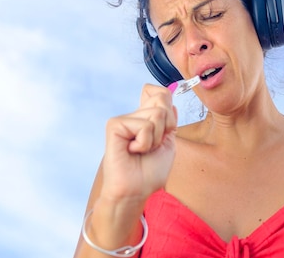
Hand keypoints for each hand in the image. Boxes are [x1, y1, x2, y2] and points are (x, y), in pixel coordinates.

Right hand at [100, 84, 177, 201]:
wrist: (136, 191)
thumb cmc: (149, 173)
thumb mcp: (168, 143)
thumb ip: (169, 120)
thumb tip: (169, 98)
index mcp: (146, 118)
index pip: (160, 92)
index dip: (168, 103)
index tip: (166, 128)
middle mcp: (134, 116)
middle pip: (162, 100)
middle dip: (166, 126)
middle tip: (153, 145)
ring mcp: (124, 119)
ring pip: (157, 114)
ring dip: (155, 138)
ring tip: (142, 150)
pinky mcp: (115, 125)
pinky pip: (143, 125)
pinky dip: (145, 142)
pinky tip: (133, 150)